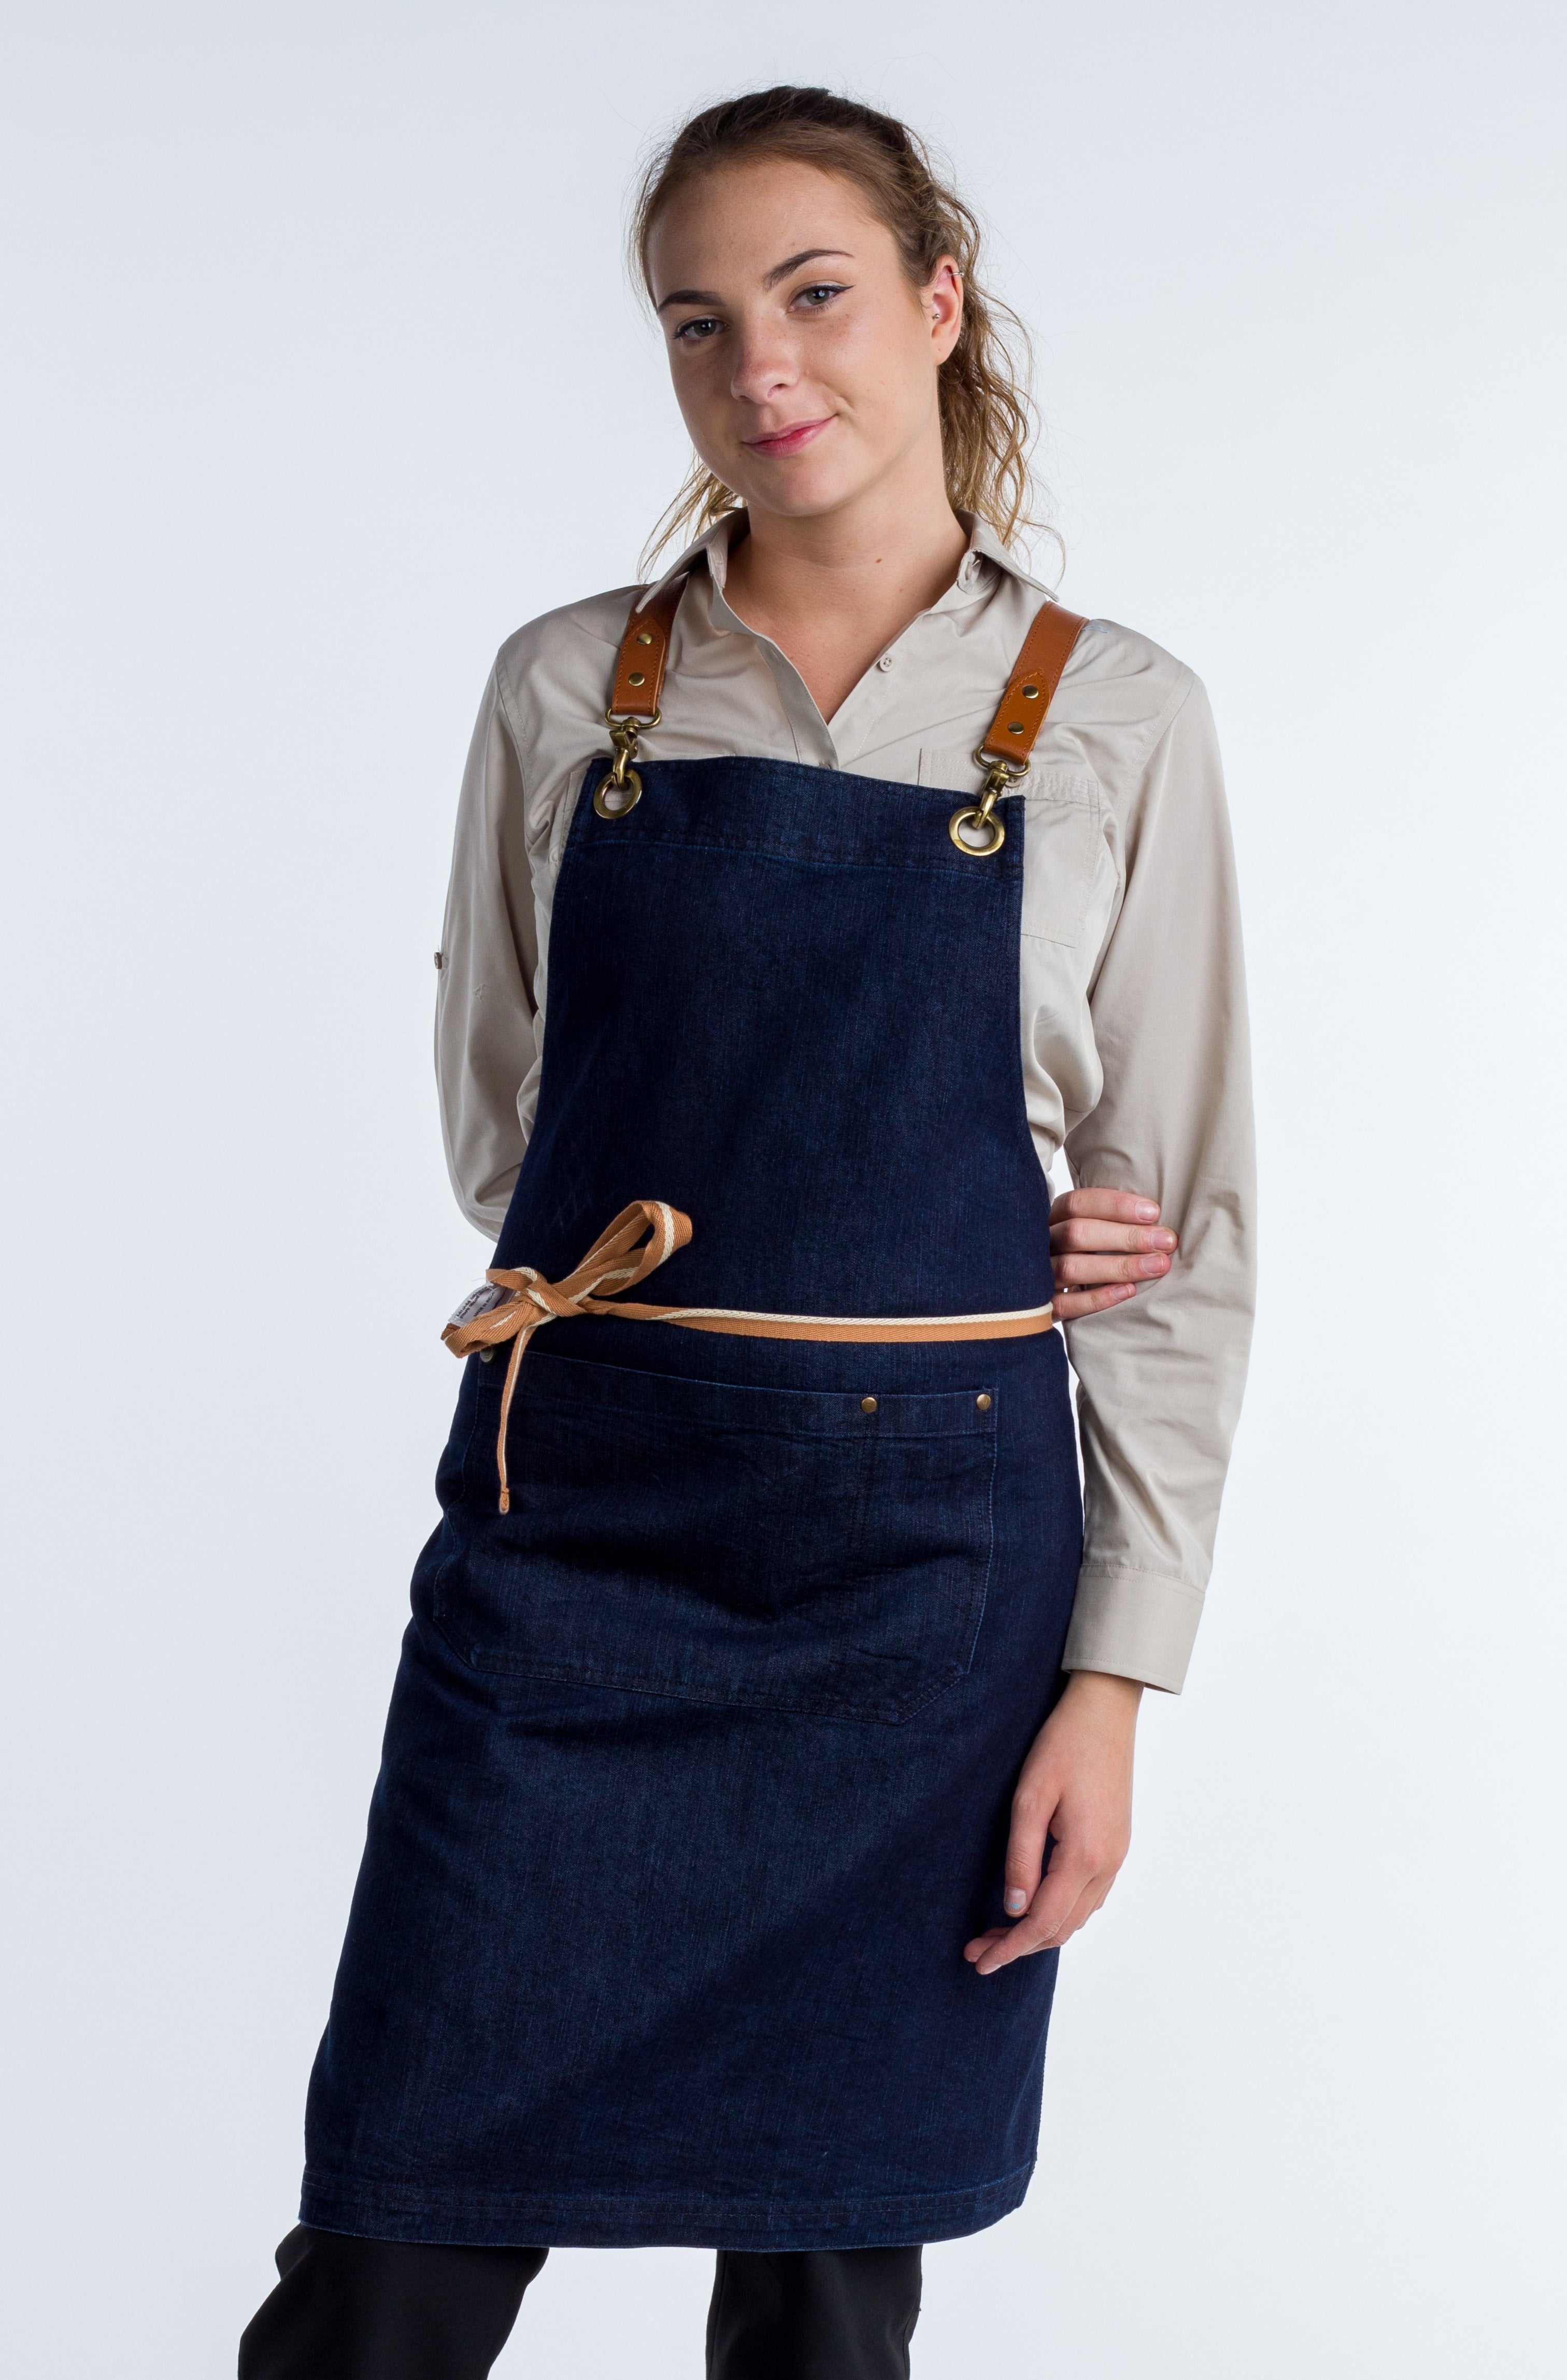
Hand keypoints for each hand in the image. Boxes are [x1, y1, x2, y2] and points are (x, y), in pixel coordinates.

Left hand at [964, 1672, 1140, 1975]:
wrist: (1106, 1713)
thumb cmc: (1063, 1746)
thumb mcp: (1029, 1798)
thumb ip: (1021, 1857)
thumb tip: (1013, 1908)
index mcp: (1085, 1855)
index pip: (1043, 1921)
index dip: (1009, 1947)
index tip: (979, 1960)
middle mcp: (1108, 1864)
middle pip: (1062, 1928)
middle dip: (1018, 1945)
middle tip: (977, 1950)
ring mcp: (1117, 1856)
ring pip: (1077, 1917)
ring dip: (1039, 1932)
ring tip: (998, 1934)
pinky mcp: (1116, 1846)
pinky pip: (1089, 1897)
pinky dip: (1060, 1914)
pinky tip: (1034, 1908)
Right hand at [1050, 1188, 1176, 1320]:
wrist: (1035, 1292)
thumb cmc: (1081, 1254)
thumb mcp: (1086, 1229)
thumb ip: (1108, 1220)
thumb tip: (1155, 1215)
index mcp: (1050, 1218)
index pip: (1077, 1203)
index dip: (1115, 1206)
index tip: (1153, 1213)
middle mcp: (1040, 1245)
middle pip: (1076, 1233)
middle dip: (1126, 1236)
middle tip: (1165, 1241)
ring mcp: (1038, 1276)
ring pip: (1071, 1268)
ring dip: (1119, 1266)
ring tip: (1158, 1266)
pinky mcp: (1043, 1307)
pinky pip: (1066, 1304)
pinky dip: (1098, 1298)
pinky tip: (1129, 1291)